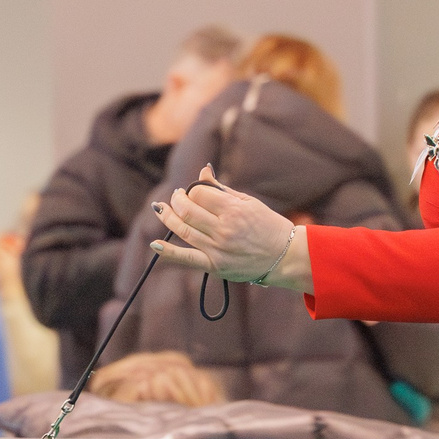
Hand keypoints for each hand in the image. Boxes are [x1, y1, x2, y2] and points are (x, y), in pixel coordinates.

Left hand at [151, 167, 309, 289]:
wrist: (284, 256)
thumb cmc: (267, 226)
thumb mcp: (248, 202)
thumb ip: (221, 190)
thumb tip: (202, 171)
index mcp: (234, 210)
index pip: (200, 194)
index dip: (191, 190)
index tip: (192, 191)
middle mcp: (224, 229)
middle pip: (188, 210)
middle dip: (177, 200)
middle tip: (176, 197)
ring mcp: (218, 249)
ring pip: (183, 230)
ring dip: (168, 217)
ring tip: (161, 209)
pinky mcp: (215, 266)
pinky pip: (187, 258)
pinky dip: (168, 252)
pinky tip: (154, 244)